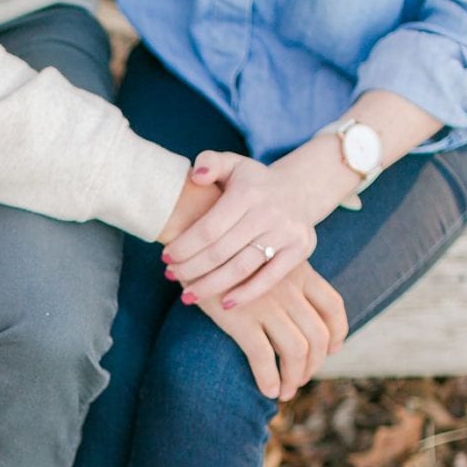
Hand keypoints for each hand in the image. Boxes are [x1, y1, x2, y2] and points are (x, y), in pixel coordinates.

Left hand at [163, 151, 322, 309]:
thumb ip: (210, 162)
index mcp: (248, 192)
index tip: (166, 257)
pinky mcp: (300, 250)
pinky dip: (247, 294)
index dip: (185, 246)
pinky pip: (270, 278)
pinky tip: (224, 304)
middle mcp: (268, 212)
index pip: (209, 227)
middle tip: (171, 276)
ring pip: (242, 268)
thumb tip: (195, 176)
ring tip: (188, 295)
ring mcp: (286, 232)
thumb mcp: (233, 164)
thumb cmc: (253, 182)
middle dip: (191, 268)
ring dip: (211, 286)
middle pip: (221, 251)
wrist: (301, 189)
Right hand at [189, 261, 346, 400]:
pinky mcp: (241, 318)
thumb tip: (288, 304)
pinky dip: (268, 379)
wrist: (191, 240)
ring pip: (296, 350)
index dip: (338, 332)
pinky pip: (263, 356)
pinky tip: (266, 390)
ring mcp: (267, 303)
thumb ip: (280, 275)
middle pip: (318, 335)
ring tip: (284, 391)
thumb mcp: (263, 255)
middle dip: (313, 365)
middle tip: (299, 379)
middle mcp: (288, 287)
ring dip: (293, 377)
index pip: (332, 306)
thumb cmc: (224, 251)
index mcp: (298, 271)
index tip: (332, 349)